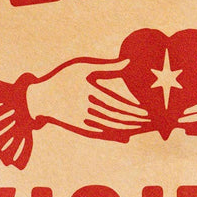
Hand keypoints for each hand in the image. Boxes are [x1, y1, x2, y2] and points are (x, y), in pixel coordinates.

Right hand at [27, 58, 151, 139]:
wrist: (42, 99)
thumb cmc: (63, 78)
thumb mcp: (83, 67)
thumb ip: (108, 67)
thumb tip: (129, 61)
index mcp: (92, 94)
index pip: (120, 105)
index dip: (136, 110)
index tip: (150, 110)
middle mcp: (90, 111)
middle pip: (120, 119)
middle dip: (138, 121)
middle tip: (154, 121)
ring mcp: (86, 122)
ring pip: (114, 129)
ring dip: (131, 129)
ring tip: (146, 127)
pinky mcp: (83, 129)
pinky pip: (103, 134)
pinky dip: (117, 135)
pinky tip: (128, 135)